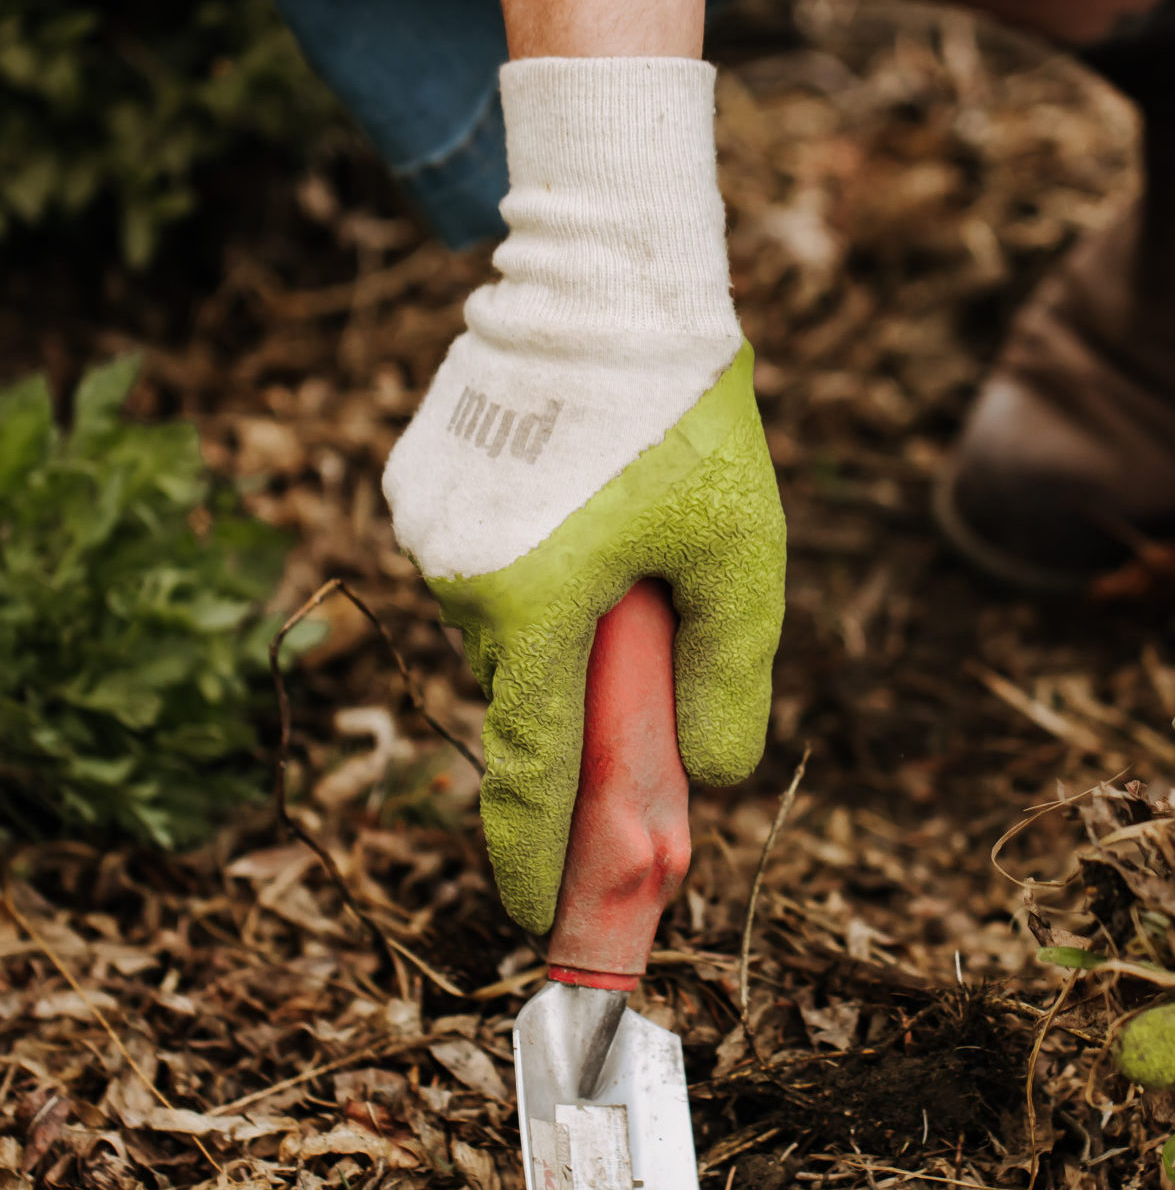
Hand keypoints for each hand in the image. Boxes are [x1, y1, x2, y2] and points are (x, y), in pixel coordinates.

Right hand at [384, 58, 784, 933]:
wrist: (608, 271)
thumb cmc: (689, 414)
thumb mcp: (743, 559)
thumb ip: (727, 680)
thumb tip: (705, 776)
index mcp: (535, 606)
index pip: (529, 772)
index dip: (536, 856)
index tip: (541, 918)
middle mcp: (459, 579)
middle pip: (527, 694)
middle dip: (582, 704)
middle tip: (649, 646)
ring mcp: (426, 529)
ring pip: (505, 628)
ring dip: (560, 624)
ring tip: (627, 543)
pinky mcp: (416, 486)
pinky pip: (482, 566)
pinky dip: (531, 569)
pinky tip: (579, 504)